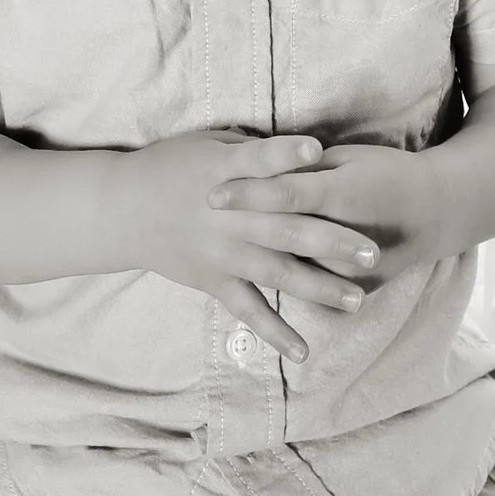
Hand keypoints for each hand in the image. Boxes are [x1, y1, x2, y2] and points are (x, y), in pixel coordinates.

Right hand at [103, 129, 384, 362]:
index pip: (258, 162)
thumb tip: (304, 151)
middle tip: (372, 251)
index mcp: (224, 172)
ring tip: (357, 299)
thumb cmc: (172, 167)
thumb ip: (253, 153)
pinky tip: (303, 350)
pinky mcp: (213, 281)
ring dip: (318, 287)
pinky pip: (248, 310)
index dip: (287, 155)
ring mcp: (220, 252)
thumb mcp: (208, 145)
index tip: (320, 151)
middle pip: (283, 227)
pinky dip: (274, 332)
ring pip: (276, 272)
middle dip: (331, 239)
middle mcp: (225, 215)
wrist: (122, 210)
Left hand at [208, 142, 436, 291]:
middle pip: (284, 234)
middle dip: (242, 232)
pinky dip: (292, 295)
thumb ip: (308, 167)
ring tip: (219, 264)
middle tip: (203, 229)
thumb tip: (264, 164)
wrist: (439, 209)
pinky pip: (319, 294)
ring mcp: (356, 265)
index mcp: (342, 192)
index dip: (246, 193)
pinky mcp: (363, 286)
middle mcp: (345, 231)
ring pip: (300, 271)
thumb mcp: (350, 159)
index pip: (284, 193)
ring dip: (258, 268)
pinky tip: (260, 299)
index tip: (211, 194)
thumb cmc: (389, 173)